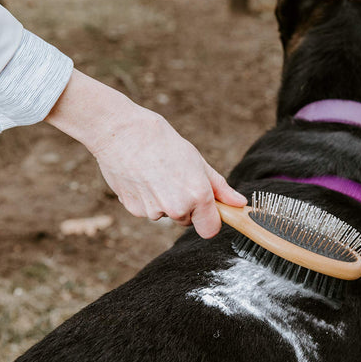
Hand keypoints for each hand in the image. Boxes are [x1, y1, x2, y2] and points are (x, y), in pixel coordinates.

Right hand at [46, 70, 246, 237]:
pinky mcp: (133, 210)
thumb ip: (219, 188)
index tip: (207, 209)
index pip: (210, 230)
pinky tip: (141, 177)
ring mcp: (153, 211)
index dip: (210, 220)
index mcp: (197, 195)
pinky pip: (147, 210)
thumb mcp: (197, 161)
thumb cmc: (163, 141)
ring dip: (164, 201)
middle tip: (176, 178)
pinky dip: (146, 198)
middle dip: (186, 206)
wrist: (121, 131)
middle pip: (187, 221)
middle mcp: (177, 208)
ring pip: (165, 215)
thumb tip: (239, 203)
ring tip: (156, 173)